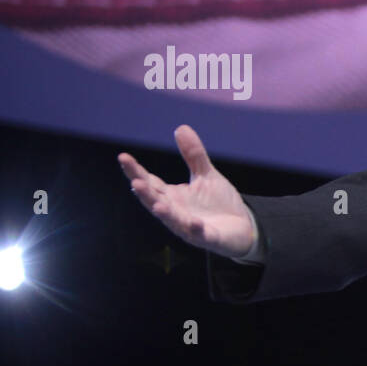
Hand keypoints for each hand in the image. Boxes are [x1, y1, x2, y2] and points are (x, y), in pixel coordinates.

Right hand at [117, 125, 255, 257]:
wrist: (243, 227)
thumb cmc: (219, 203)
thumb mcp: (206, 176)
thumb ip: (193, 156)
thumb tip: (181, 128)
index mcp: (172, 196)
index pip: (150, 182)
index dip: (136, 172)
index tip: (123, 157)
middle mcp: (176, 212)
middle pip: (155, 202)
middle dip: (145, 194)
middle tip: (135, 182)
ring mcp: (190, 227)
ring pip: (173, 221)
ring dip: (165, 214)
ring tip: (158, 205)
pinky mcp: (208, 237)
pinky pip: (200, 234)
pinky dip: (196, 229)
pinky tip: (194, 222)